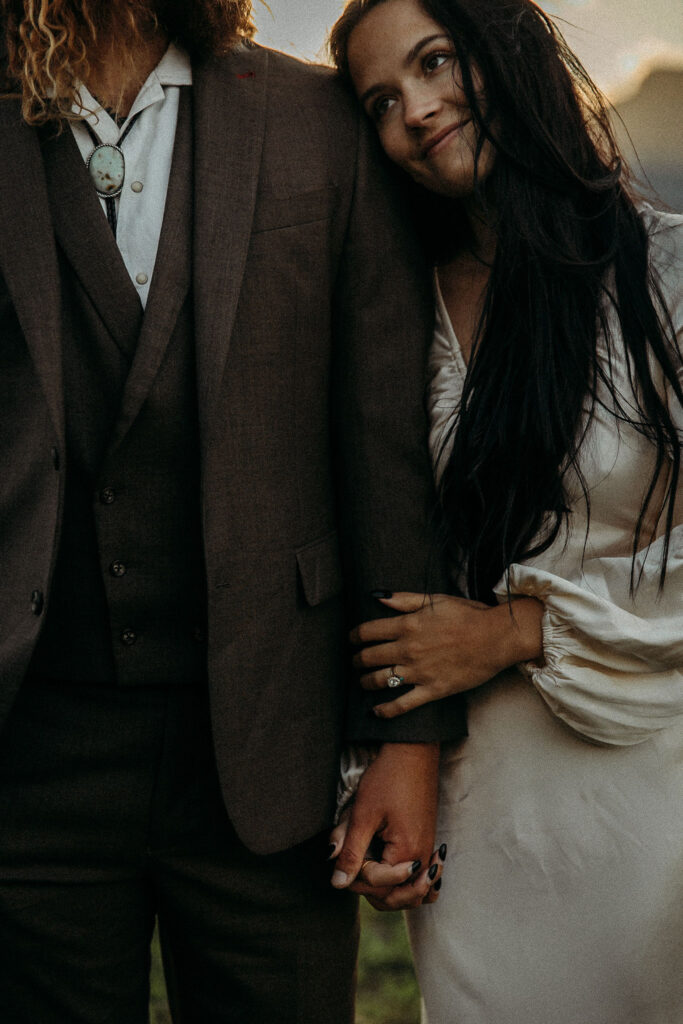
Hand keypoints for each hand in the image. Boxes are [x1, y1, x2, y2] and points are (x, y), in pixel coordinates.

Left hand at [329, 742, 443, 909]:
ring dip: (390, 889)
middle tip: (353, 871)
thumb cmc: (387, 779)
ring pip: (410, 889)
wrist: (412, 751)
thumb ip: (351, 852)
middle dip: (373, 890)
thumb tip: (338, 884)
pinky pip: (420, 874)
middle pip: (399, 896)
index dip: (356, 878)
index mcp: (408, 853)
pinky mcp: (426, 840)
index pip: (380, 887)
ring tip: (369, 876)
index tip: (344, 856)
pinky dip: (408, 881)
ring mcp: (428, 849)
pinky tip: (394, 874)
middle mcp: (423, 856)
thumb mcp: (363, 816)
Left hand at [350, 592, 543, 718]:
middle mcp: (408, 649)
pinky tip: (376, 711)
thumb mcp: (435, 599)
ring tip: (362, 682)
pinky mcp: (432, 690)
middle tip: (354, 662)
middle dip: (356, 660)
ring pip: (380, 680)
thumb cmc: (468, 615)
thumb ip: (404, 599)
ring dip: (365, 682)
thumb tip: (377, 596)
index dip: (354, 636)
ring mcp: (419, 671)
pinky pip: (402, 704)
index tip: (351, 639)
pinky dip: (386, 710)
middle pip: (369, 657)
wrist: (496, 637)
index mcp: (407, 624)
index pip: (368, 632)